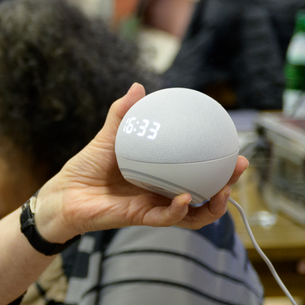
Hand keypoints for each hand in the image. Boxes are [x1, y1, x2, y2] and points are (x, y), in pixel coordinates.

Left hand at [35, 83, 248, 241]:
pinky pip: (166, 218)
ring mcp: (154, 207)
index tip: (234, 146)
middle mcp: (162, 193)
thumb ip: (122, 114)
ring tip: (224, 189)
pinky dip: (178, 210)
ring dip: (213, 204)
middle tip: (240, 165)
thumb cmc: (86, 166)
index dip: (219, 163)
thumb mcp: (107, 136)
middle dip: (228, 184)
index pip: (198, 172)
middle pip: (206, 194)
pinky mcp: (140, 218)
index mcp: (160, 175)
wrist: (64, 193)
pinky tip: (185, 198)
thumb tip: (138, 86)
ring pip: (194, 213)